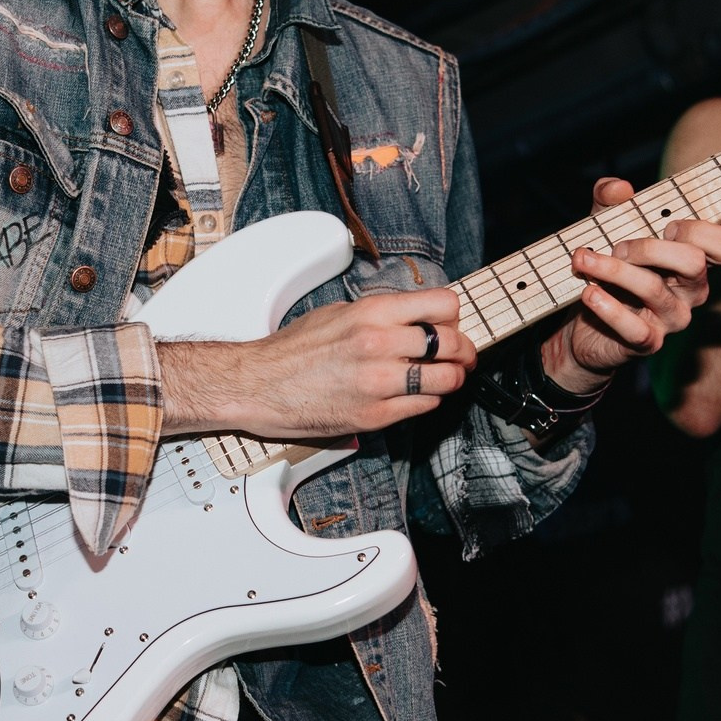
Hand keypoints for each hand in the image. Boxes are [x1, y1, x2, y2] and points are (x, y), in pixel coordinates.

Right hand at [159, 288, 476, 439]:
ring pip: (447, 379)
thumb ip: (380, 314)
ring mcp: (379, 382)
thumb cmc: (292, 349)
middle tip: (460, 355)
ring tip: (445, 377)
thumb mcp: (338, 313)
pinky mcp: (375, 415)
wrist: (258, 385)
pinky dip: (428, 400)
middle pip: (452, 343)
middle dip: (463, 350)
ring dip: (452, 378)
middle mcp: (380, 345)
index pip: (444, 305)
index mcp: (372, 312)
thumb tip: (415, 317)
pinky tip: (416, 395)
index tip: (449, 323)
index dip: (452, 316)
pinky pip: (424, 406)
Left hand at [545, 178, 720, 391]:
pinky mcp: (648, 342)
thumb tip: (619, 187)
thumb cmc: (606, 272)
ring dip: (614, 270)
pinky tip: (589, 294)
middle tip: (617, 247)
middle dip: (649, 247)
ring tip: (583, 260)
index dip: (700, 230)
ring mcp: (672, 318)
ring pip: (653, 289)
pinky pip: (634, 327)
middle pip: (693, 262)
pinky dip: (607, 308)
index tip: (667, 226)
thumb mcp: (605, 227)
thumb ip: (610, 200)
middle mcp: (691, 290)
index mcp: (692, 260)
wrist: (583, 325)